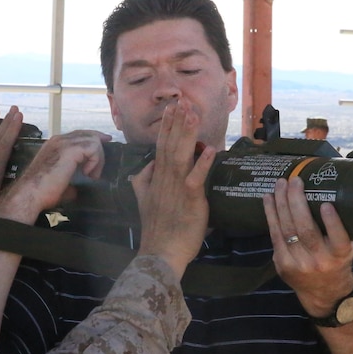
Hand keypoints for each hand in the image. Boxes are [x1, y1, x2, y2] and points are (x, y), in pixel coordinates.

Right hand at [0, 129, 110, 222]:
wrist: (31, 194)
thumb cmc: (41, 192)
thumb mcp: (58, 184)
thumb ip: (68, 182)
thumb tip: (75, 190)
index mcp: (54, 145)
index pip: (79, 136)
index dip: (93, 140)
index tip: (104, 146)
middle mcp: (59, 140)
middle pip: (87, 134)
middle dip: (99, 150)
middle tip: (97, 170)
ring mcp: (64, 143)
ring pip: (93, 140)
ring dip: (97, 158)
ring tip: (91, 175)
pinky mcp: (70, 150)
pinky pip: (93, 147)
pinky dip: (95, 161)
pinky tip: (88, 173)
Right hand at [133, 103, 215, 277]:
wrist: (160, 253)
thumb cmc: (157, 230)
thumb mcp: (144, 202)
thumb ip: (142, 183)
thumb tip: (144, 168)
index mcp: (156, 179)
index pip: (161, 147)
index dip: (167, 126)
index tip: (171, 108)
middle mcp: (164, 180)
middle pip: (170, 145)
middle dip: (176, 122)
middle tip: (180, 100)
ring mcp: (176, 189)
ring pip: (181, 155)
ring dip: (187, 134)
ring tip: (192, 114)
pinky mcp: (189, 200)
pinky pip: (196, 178)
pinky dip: (202, 163)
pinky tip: (209, 149)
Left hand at [262, 177, 352, 315]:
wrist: (323, 292)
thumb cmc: (338, 260)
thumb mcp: (351, 246)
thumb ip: (350, 226)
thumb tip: (347, 191)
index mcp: (340, 255)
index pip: (338, 239)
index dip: (332, 223)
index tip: (326, 204)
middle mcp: (320, 261)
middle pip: (306, 230)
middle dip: (297, 203)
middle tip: (294, 181)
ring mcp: (299, 264)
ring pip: (287, 231)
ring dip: (281, 204)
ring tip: (280, 184)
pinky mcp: (282, 264)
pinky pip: (274, 236)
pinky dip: (271, 215)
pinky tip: (269, 199)